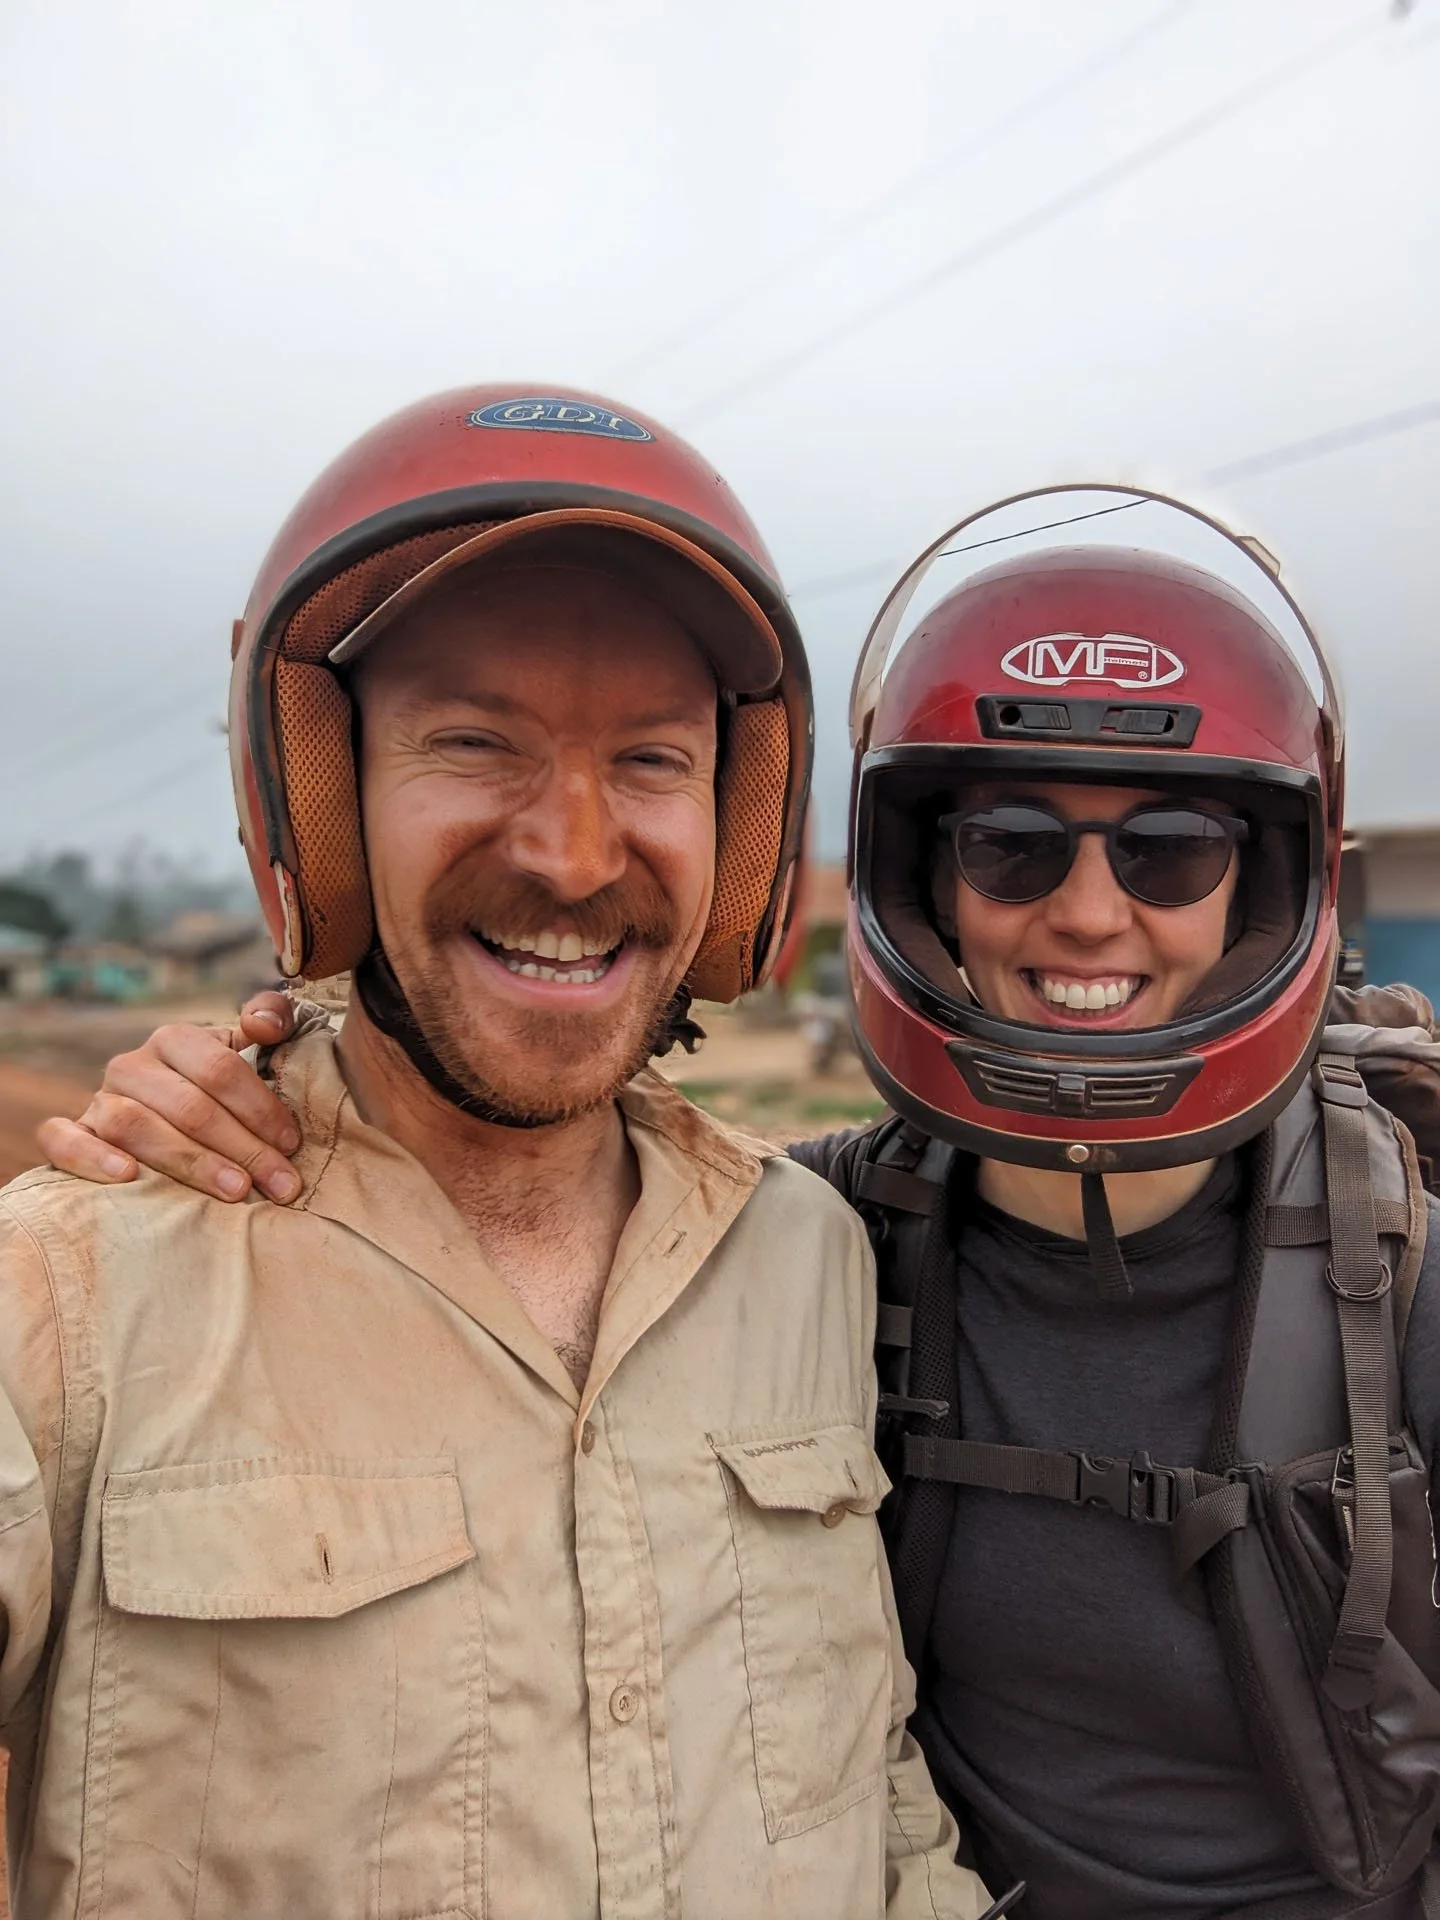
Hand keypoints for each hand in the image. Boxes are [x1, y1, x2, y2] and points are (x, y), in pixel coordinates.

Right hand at [36, 993, 304, 1202]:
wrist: (162, 1121)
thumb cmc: (216, 1092)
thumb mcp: (246, 1051)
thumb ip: (269, 1021)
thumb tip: (267, 1024)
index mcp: (176, 1040)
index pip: (221, 1069)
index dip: (262, 1108)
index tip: (293, 1145)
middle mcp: (132, 1065)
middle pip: (189, 1105)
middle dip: (243, 1148)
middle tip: (281, 1184)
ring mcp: (99, 1100)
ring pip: (135, 1126)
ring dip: (190, 1161)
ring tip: (236, 1191)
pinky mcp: (71, 1133)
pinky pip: (62, 1139)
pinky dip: (90, 1157)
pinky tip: (126, 1176)